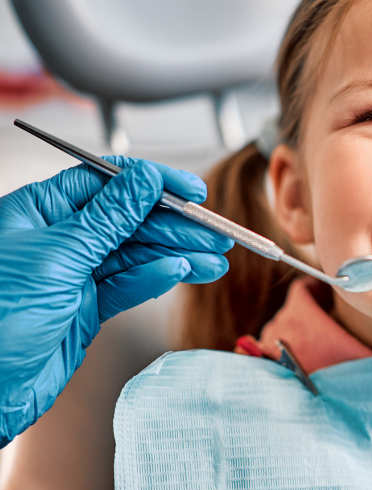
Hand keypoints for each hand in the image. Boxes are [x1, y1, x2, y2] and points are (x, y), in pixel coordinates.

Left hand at [0, 158, 231, 445]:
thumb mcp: (58, 257)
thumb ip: (108, 218)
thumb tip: (144, 181)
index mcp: (39, 212)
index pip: (107, 182)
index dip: (153, 184)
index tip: (191, 190)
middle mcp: (57, 239)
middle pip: (130, 220)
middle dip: (176, 226)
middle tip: (214, 234)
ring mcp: (73, 275)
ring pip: (137, 255)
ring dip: (177, 256)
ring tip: (213, 261)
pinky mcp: (86, 308)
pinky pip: (130, 285)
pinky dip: (157, 279)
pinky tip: (180, 274)